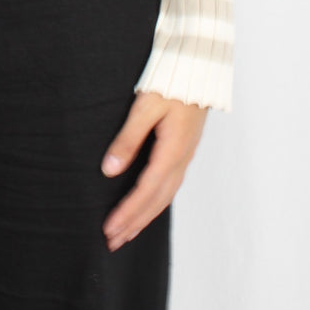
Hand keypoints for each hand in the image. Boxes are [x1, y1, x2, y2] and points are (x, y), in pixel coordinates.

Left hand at [100, 90, 208, 249]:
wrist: (201, 67)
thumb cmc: (171, 82)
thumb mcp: (145, 106)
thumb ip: (128, 139)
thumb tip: (109, 171)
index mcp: (173, 151)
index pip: (146, 191)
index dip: (127, 213)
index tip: (109, 229)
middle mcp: (181, 159)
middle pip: (157, 201)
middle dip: (134, 224)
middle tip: (112, 242)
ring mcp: (185, 156)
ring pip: (165, 196)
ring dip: (144, 217)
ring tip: (125, 233)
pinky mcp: (184, 150)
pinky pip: (170, 185)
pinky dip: (155, 202)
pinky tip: (146, 207)